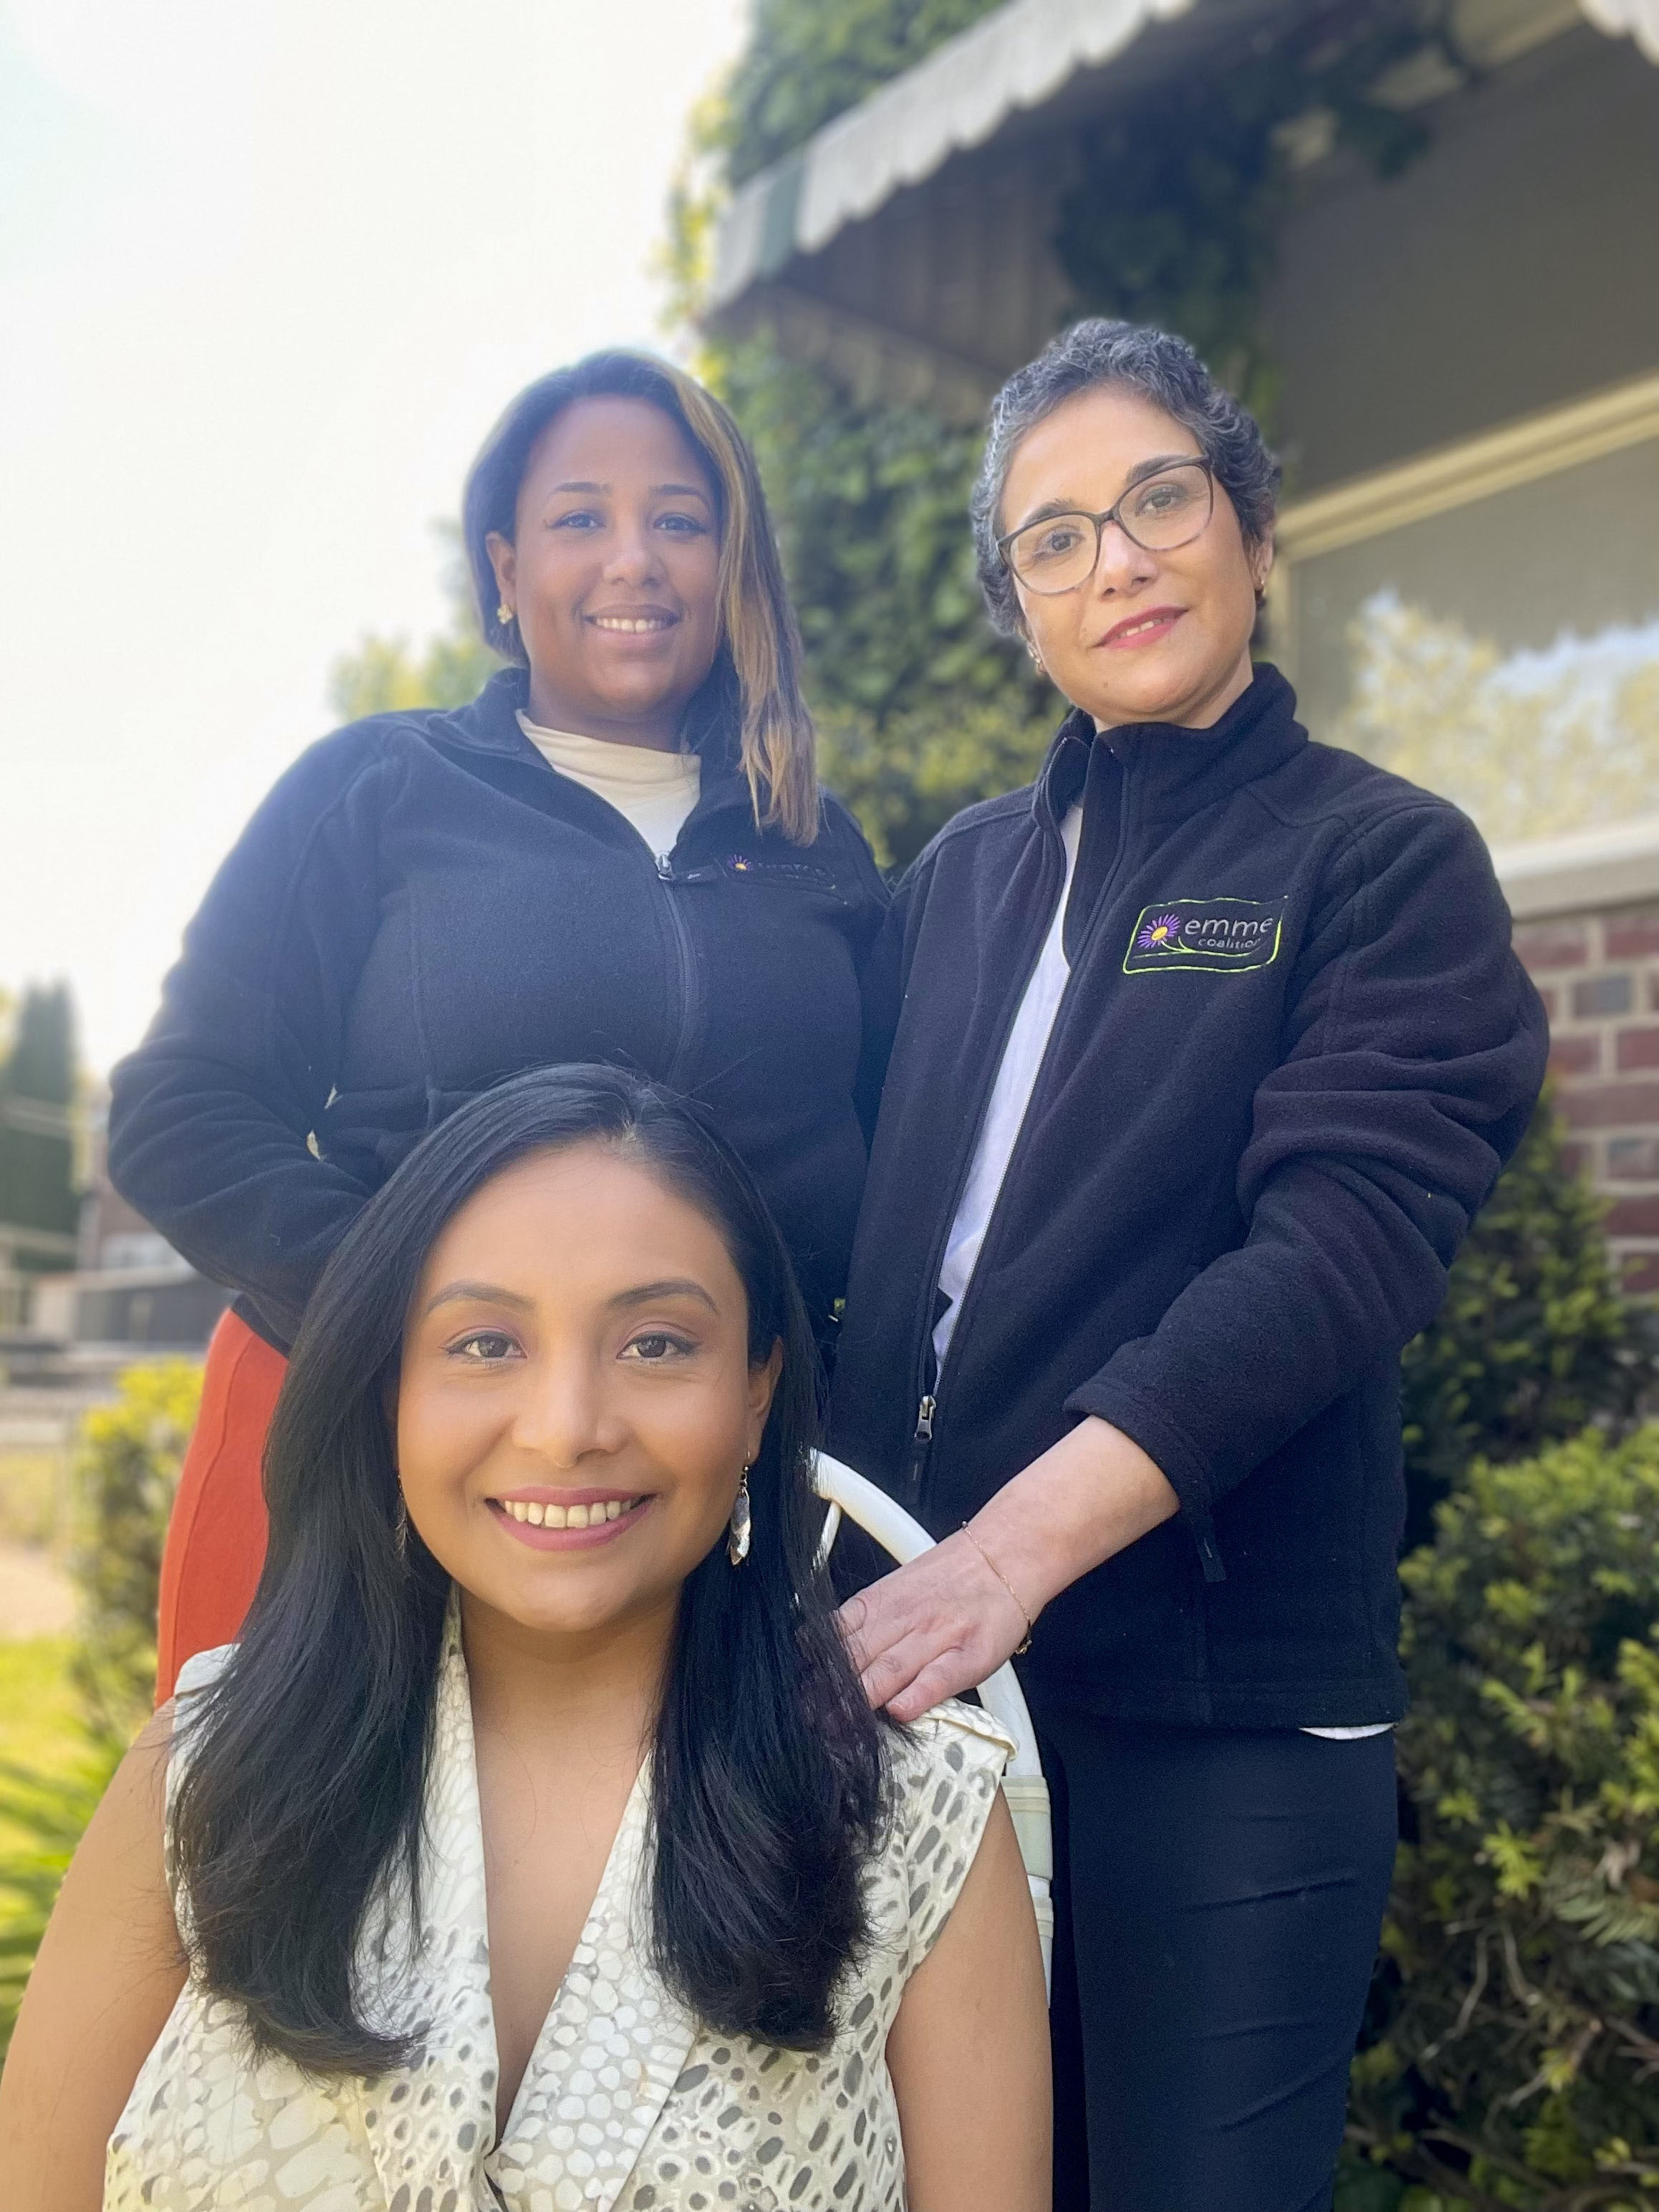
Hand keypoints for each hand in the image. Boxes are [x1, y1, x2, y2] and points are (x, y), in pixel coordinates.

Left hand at [836, 1417, 1179, 1717]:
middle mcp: (903, 1620)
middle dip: (828, 1693)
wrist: (1005, 1556)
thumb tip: (823, 1648)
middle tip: (808, 1720)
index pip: (836, 1636)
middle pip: (857, 1659)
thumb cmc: (951, 1576)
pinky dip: (917, 1695)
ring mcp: (936, 1637)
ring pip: (889, 1669)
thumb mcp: (898, 1586)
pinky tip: (898, 1710)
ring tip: (838, 1726)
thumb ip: (867, 1618)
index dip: (814, 1666)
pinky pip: (939, 1677)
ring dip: (860, 1700)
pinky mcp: (969, 1654)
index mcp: (881, 1603)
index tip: (795, 1692)